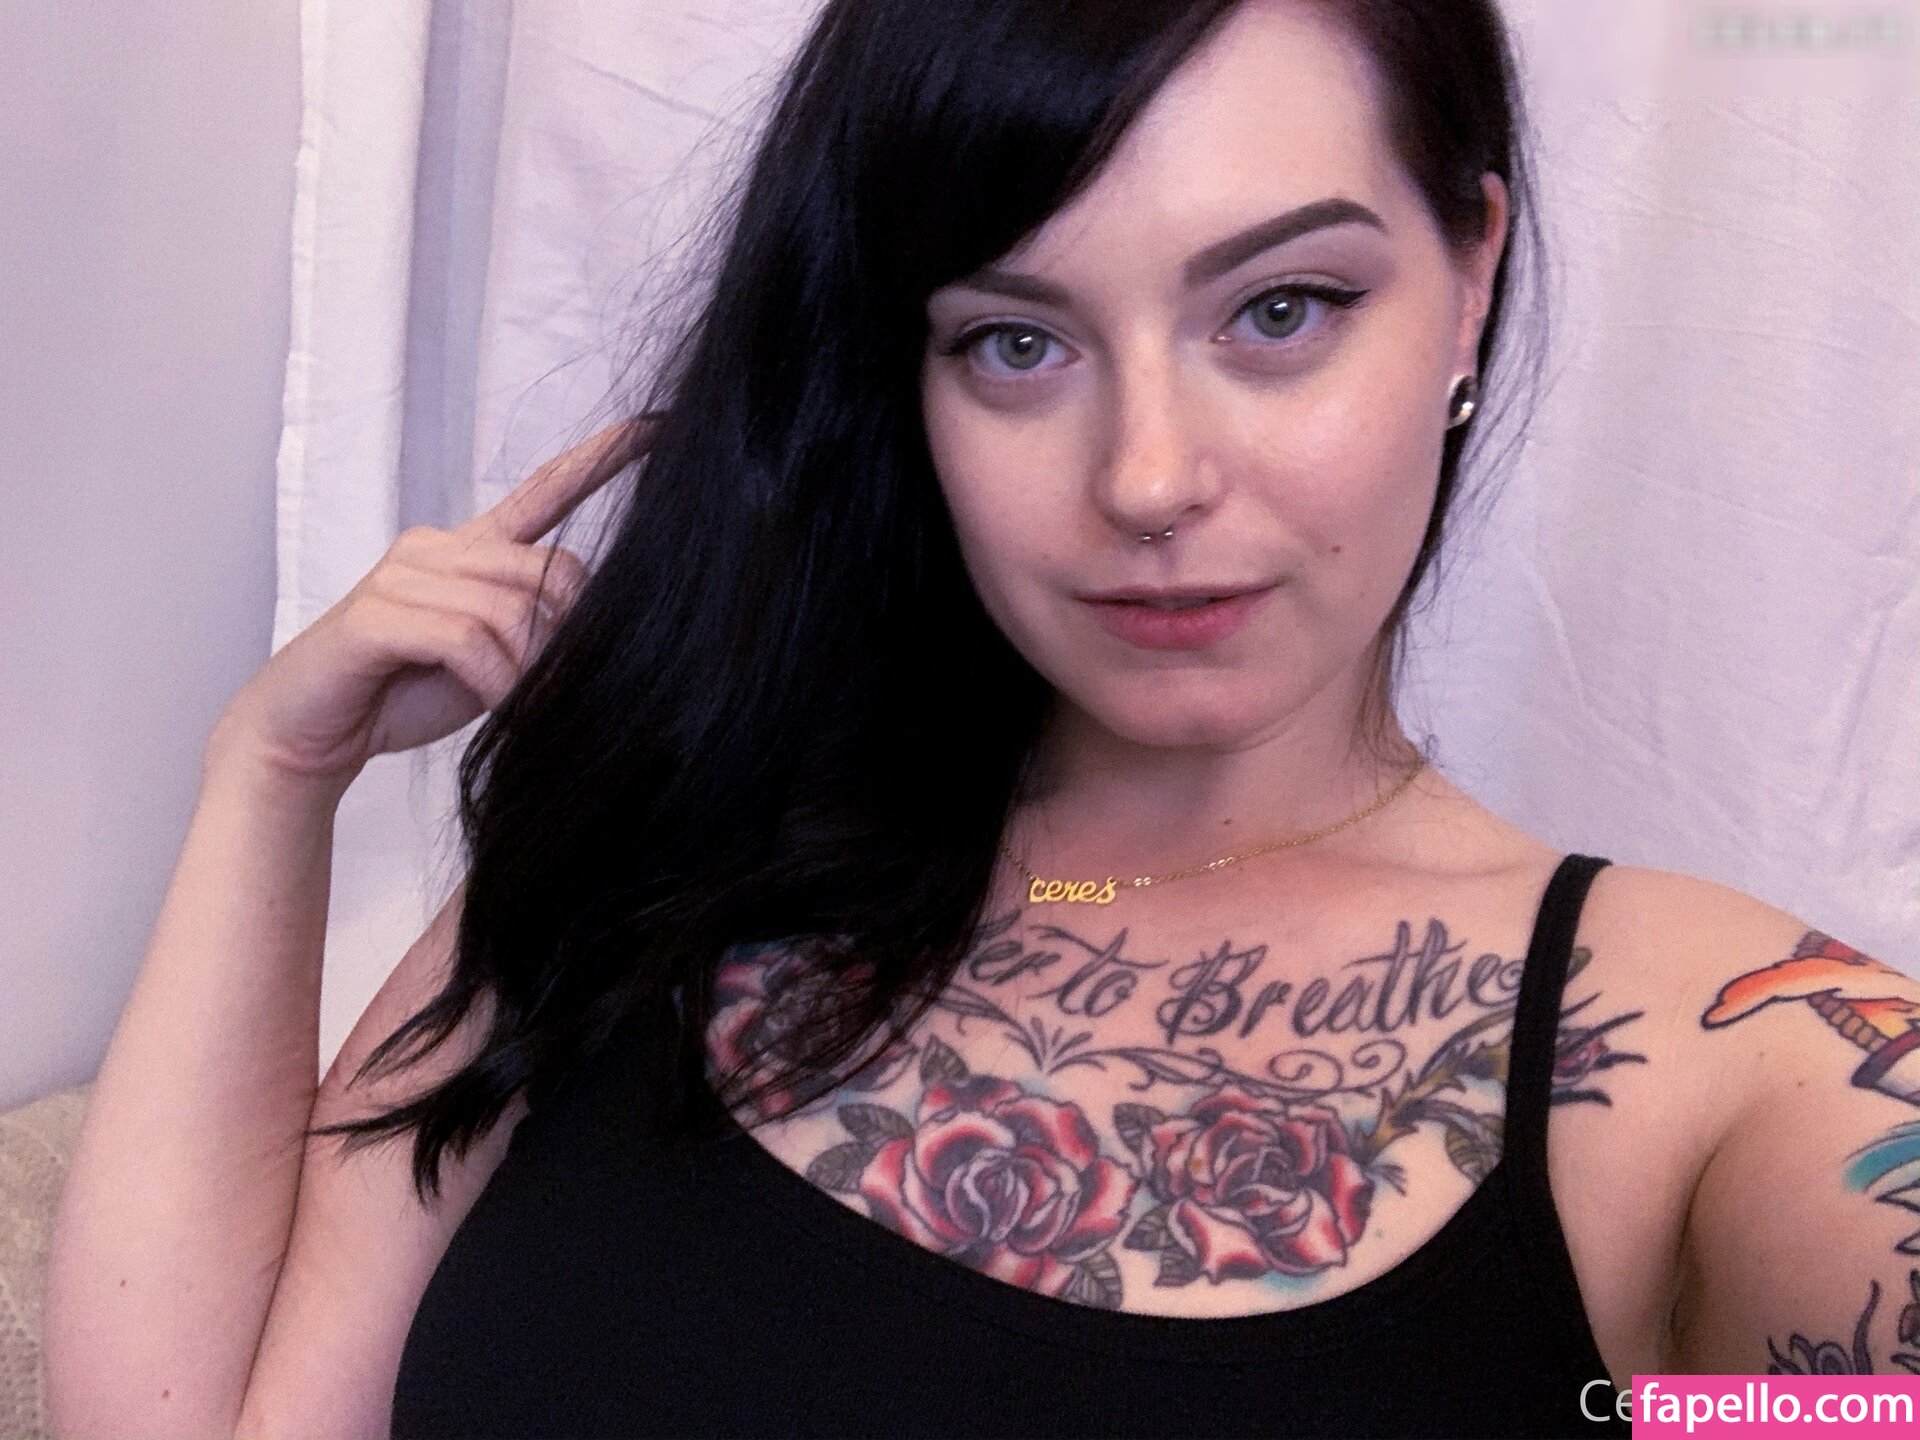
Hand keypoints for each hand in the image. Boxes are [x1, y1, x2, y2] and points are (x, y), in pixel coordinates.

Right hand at [213, 416, 655, 789]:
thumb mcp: (494, 660)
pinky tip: (490, 699)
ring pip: (512, 609)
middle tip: (543, 685)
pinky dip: (493, 679)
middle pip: (550, 571)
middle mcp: (439, 547)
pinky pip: (468, 640)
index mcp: (471, 550)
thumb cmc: (400, 691)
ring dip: (524, 669)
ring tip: (508, 700)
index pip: (543, 491)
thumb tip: (596, 627)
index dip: (599, 459)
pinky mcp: (376, 614)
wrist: (311, 729)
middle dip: (563, 636)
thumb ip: (538, 631)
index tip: (654, 427)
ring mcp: (404, 574)